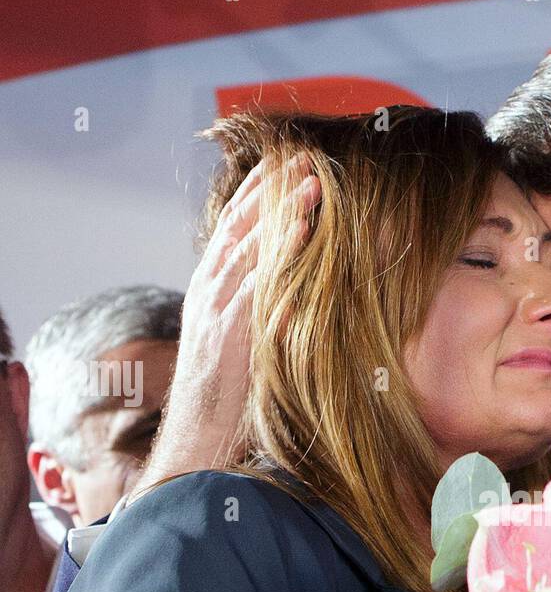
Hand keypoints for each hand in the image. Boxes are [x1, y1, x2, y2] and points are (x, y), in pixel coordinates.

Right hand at [131, 157, 320, 497]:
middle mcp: (209, 291)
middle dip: (272, 188)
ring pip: (251, 247)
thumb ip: (255, 310)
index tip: (284, 161)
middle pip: (241, 225)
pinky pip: (260, 285)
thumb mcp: (239, 342)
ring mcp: (218, 310)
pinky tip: (304, 232)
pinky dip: (282, 256)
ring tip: (313, 180)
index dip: (258, 193)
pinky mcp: (232, 333)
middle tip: (304, 154)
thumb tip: (288, 291)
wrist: (196, 438)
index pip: (233, 227)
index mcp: (209, 289)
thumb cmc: (223, 397)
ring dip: (284, 211)